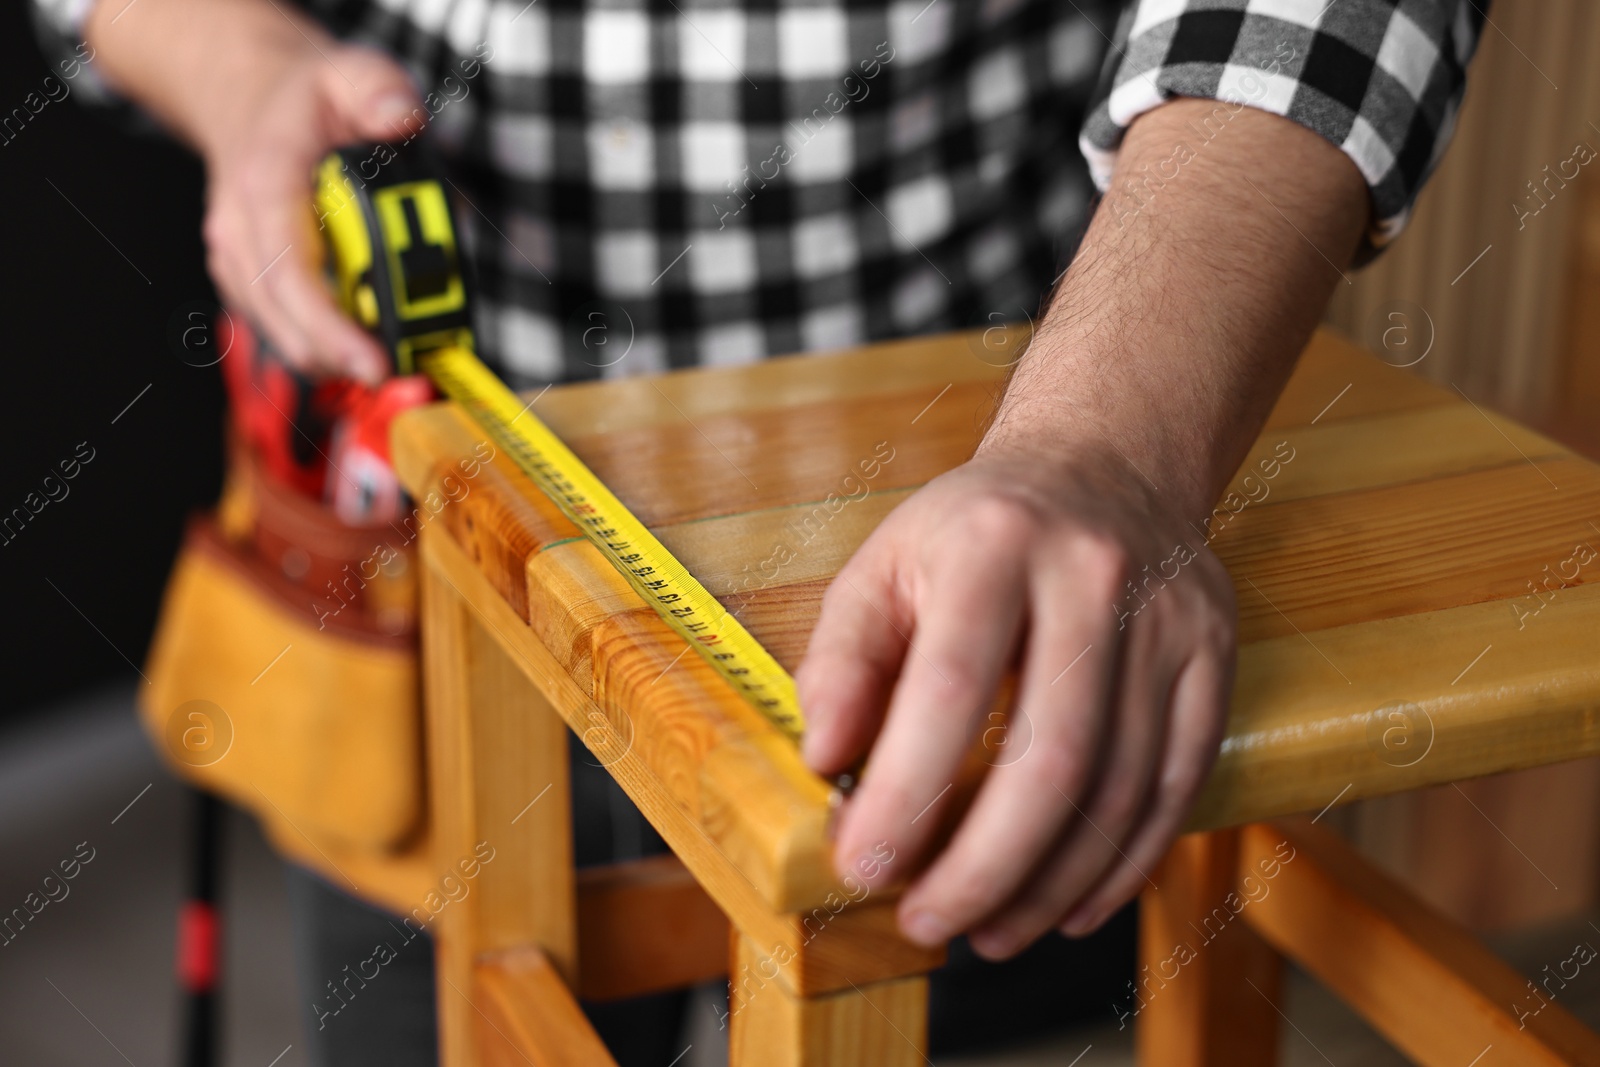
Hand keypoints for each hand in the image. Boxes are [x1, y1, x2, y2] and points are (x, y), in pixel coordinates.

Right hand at [198, 43, 420, 380]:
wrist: (254, 99)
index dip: (332, 328)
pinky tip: (366, 338)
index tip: (375, 361)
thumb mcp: (352, 73)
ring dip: (338, 354)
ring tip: (395, 353)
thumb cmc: (311, 97)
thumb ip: (380, 91)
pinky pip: (284, 327)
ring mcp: (237, 260)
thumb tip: (400, 117)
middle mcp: (240, 231)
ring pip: (282, 333)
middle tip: (404, 370)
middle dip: (345, 356)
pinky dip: (326, 341)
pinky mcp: (248, 280)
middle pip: (285, 319)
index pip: (290, 273)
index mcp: (265, 184)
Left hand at [797, 444, 1235, 958]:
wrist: (1104, 462)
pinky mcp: (1214, 655)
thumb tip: (825, 759)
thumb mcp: (884, 562)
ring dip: (1049, 883)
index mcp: (994, 544)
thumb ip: (842, 657)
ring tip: (987, 931)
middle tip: (926, 923)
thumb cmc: (974, 531)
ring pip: (1120, 787)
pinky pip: (1176, 785)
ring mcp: (1168, 618)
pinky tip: (1069, 906)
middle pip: (1051, 757)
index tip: (863, 867)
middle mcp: (1093, 576)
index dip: (906, 792)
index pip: (952, 689)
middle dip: (983, 866)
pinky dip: (1123, 863)